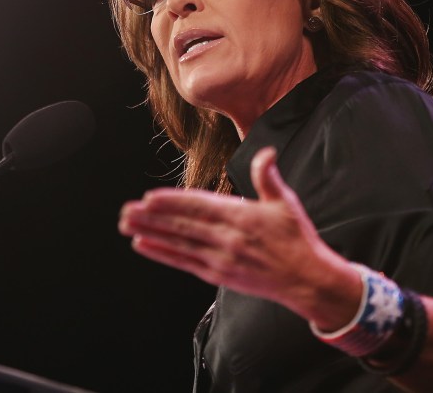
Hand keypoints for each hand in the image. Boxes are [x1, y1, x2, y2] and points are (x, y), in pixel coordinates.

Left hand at [118, 146, 357, 321]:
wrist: (306, 280)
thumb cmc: (296, 239)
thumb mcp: (285, 202)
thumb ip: (268, 177)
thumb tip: (266, 152)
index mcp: (242, 216)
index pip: (199, 206)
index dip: (172, 202)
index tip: (150, 197)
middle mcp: (227, 238)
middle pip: (182, 225)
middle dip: (152, 217)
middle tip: (126, 210)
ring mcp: (221, 258)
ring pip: (178, 243)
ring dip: (150, 233)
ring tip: (126, 225)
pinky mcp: (218, 274)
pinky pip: (184, 262)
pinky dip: (162, 253)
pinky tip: (143, 245)